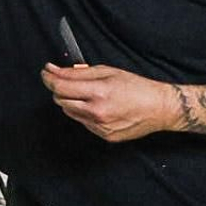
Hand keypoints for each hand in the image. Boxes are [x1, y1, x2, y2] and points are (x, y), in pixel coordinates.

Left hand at [41, 64, 181, 142]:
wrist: (160, 108)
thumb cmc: (137, 87)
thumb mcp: (107, 71)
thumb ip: (78, 72)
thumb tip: (54, 70)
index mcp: (98, 92)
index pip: (60, 86)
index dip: (49, 78)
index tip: (46, 72)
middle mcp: (97, 112)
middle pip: (60, 100)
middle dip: (60, 89)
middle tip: (68, 81)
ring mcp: (100, 127)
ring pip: (70, 112)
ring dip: (72, 101)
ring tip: (90, 94)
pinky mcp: (104, 136)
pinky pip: (83, 122)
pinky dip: (84, 113)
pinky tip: (99, 107)